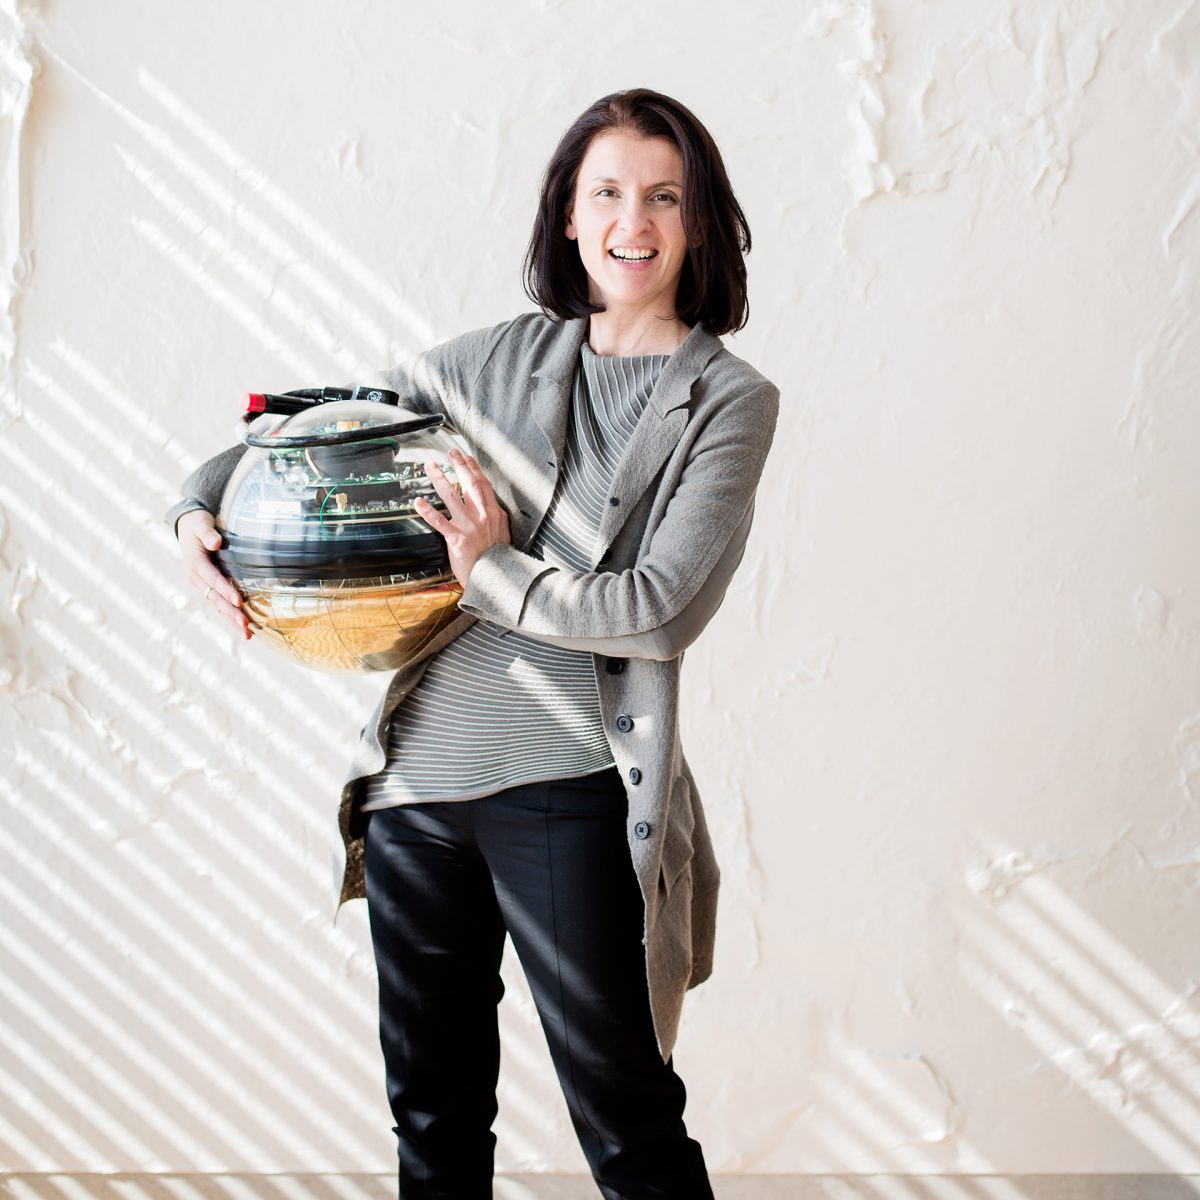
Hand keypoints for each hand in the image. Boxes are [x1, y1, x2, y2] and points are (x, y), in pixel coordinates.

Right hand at [176, 509, 253, 640]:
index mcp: (195, 564)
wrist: (188, 526)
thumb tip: (215, 543)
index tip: (239, 601)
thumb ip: (207, 533)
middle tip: (246, 627)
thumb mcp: (200, 523)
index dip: (225, 590)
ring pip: (218, 605)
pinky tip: (244, 627)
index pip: (212, 579)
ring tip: (247, 634)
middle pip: (216, 598)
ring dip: (232, 620)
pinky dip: (231, 615)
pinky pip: (220, 603)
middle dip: (231, 613)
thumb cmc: (197, 523)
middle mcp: (197, 578)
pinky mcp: (209, 586)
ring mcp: (203, 584)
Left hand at [415, 448, 511, 589]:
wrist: (497, 578)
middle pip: (469, 484)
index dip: (473, 468)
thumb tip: (486, 504)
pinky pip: (440, 522)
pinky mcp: (458, 540)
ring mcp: (470, 527)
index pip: (483, 484)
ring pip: (452, 497)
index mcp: (494, 513)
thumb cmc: (497, 558)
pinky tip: (418, 502)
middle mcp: (482, 516)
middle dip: (459, 466)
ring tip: (430, 467)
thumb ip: (492, 517)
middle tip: (450, 452)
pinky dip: (428, 512)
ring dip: (440, 479)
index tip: (465, 457)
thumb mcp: (501, 532)